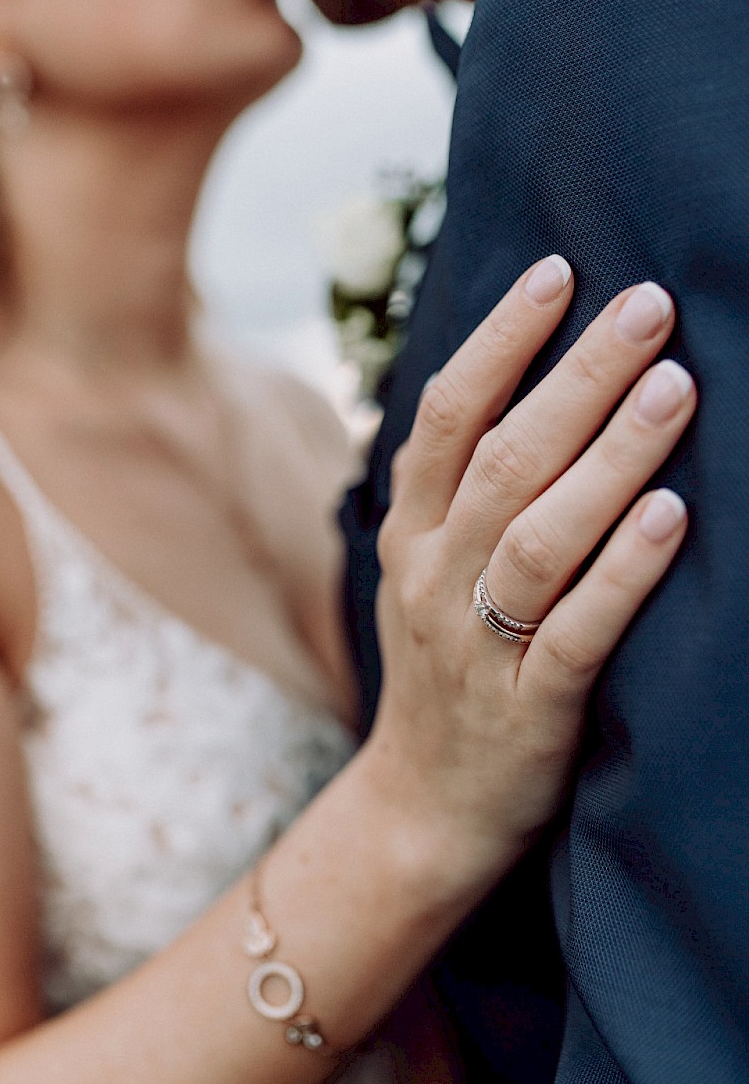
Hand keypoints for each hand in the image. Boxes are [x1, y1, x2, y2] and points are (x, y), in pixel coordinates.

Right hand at [369, 257, 693, 866]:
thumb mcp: (424, 575)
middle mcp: (432, 579)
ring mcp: (476, 647)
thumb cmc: (445, 674)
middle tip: (650, 305)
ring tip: (675, 388)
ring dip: (610, 458)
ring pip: (540, 537)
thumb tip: (522, 385)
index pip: (444, 417)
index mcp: (408, 536)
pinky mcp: (529, 711)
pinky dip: (625, 571)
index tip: (561, 272)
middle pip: (503, 460)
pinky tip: (673, 515)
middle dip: (577, 375)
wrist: (421, 810)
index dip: (499, 340)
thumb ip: (458, 492)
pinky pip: (578, 632)